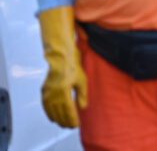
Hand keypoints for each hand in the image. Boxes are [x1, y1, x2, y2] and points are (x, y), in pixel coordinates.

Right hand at [39, 6, 86, 127]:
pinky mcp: (44, 90)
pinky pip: (45, 105)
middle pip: (59, 112)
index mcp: (64, 91)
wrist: (60, 57)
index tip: (76, 125)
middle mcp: (54, 93)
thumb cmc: (74, 67)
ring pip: (51, 110)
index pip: (68, 110)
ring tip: (62, 124)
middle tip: (70, 126)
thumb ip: (82, 95)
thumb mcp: (82, 80)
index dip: (72, 119)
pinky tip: (52, 117)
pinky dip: (48, 112)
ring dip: (57, 118)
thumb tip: (83, 107)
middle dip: (65, 120)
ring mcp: (47, 92)